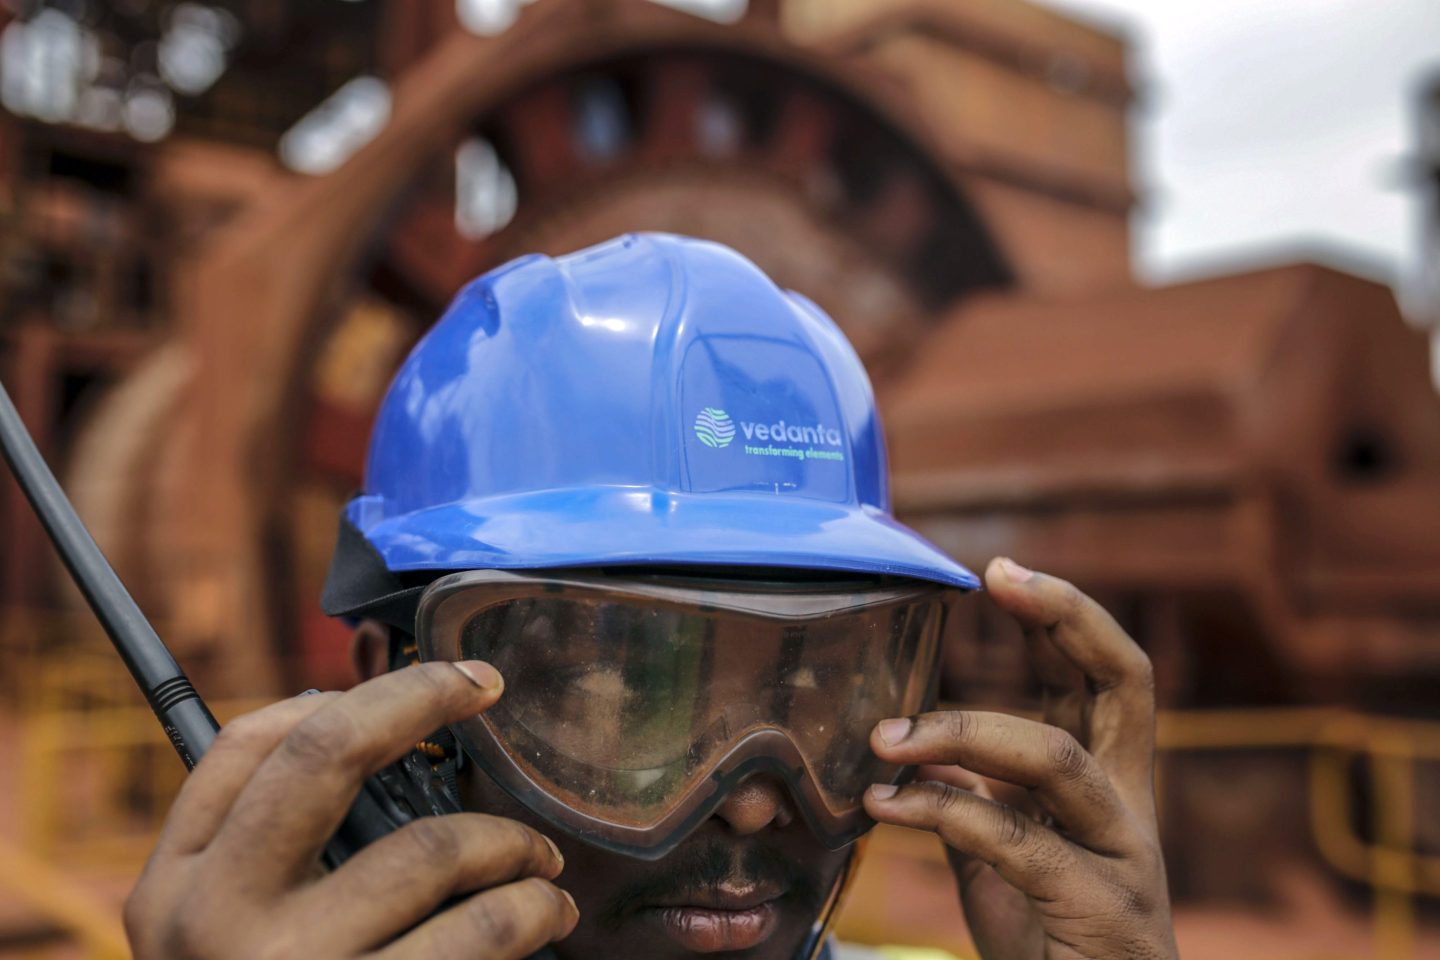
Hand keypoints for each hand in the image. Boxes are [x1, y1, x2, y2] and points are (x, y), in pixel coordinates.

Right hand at [125, 661, 578, 958]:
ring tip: (539, 860)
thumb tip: (350, 717)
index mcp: (173, 890)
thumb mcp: (223, 930)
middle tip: (481, 689)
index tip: (427, 681)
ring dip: (510, 843)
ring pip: (432, 851)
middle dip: (417, 698)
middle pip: (325, 759)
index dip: (347, 695)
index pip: (249, 746)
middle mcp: (217, 925)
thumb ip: (264, 841)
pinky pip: (480, 938)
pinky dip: (530, 911)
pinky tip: (545, 912)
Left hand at [865, 558, 1177, 959]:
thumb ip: (978, 801)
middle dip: (1068, 616)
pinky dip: (941, 811)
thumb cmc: (1051, 945)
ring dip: (961, 730)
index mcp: (1108, 785)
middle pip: (1128, 683)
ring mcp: (1123, 857)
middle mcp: (1129, 808)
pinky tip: (883, 804)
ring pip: (1056, 756)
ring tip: (886, 736)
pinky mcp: (1097, 909)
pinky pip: (1014, 839)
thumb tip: (919, 749)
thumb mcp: (1005, 863)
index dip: (1061, 616)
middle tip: (1000, 574)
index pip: (1104, 677)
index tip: (1000, 571)